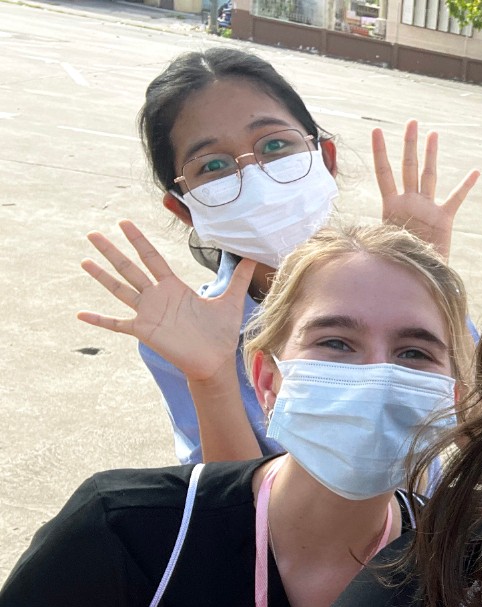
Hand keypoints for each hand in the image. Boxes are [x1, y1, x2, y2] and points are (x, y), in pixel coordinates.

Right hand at [78, 221, 255, 382]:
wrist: (215, 361)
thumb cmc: (220, 334)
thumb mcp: (231, 301)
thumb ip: (239, 278)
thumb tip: (255, 257)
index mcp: (174, 287)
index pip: (152, 257)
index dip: (138, 240)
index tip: (123, 223)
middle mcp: (157, 297)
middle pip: (129, 268)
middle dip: (111, 251)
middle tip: (92, 234)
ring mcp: (147, 313)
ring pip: (119, 289)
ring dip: (101, 276)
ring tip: (84, 261)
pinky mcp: (143, 331)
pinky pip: (116, 323)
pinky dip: (99, 319)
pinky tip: (80, 314)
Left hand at [372, 121, 478, 261]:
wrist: (418, 277)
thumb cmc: (398, 263)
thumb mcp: (381, 245)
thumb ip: (376, 235)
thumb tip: (360, 239)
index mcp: (392, 206)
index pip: (384, 173)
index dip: (380, 152)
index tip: (377, 130)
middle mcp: (410, 202)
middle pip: (408, 167)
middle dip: (409, 144)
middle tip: (411, 122)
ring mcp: (427, 208)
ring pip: (430, 176)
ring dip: (431, 155)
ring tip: (433, 134)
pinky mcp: (444, 219)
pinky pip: (456, 199)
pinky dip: (465, 186)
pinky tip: (475, 172)